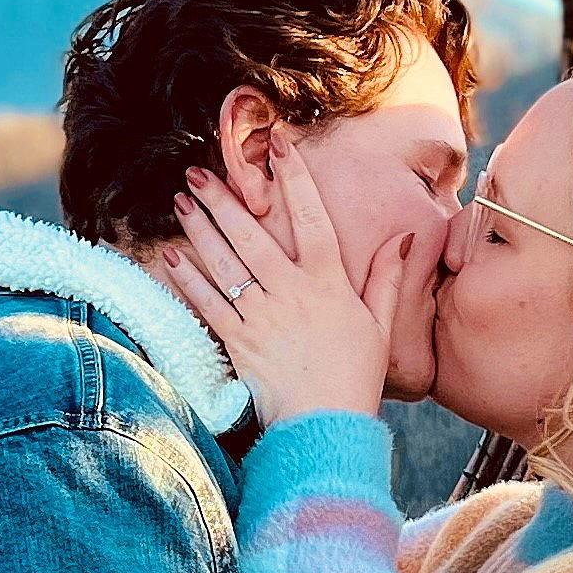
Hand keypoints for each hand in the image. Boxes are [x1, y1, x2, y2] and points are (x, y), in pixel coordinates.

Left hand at [161, 129, 412, 427]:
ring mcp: (263, 316)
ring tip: (180, 202)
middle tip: (197, 172)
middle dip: (224, 199)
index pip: (312, 217)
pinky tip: (171, 256)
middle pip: (254, 235)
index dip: (295, 178)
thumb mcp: (379, 326)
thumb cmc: (355, 377)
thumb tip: (401, 239)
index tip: (279, 146)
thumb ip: (386, 279)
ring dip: (201, 229)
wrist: (327, 426)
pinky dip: (188, 280)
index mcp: (329, 282)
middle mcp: (293, 292)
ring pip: (226, 263)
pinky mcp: (239, 342)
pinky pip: (209, 304)